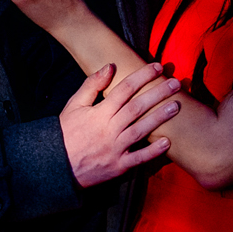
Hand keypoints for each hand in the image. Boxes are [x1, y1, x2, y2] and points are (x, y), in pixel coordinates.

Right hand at [59, 61, 179, 187]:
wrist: (56, 165)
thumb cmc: (66, 133)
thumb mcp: (74, 105)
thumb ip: (91, 85)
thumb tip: (109, 66)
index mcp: (99, 113)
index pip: (124, 89)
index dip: (142, 76)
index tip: (157, 67)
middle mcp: (109, 129)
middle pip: (137, 107)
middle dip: (158, 93)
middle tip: (176, 83)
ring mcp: (115, 148)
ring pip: (141, 130)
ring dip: (160, 118)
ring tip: (176, 106)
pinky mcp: (118, 165)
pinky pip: (138, 158)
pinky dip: (153, 151)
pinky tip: (167, 142)